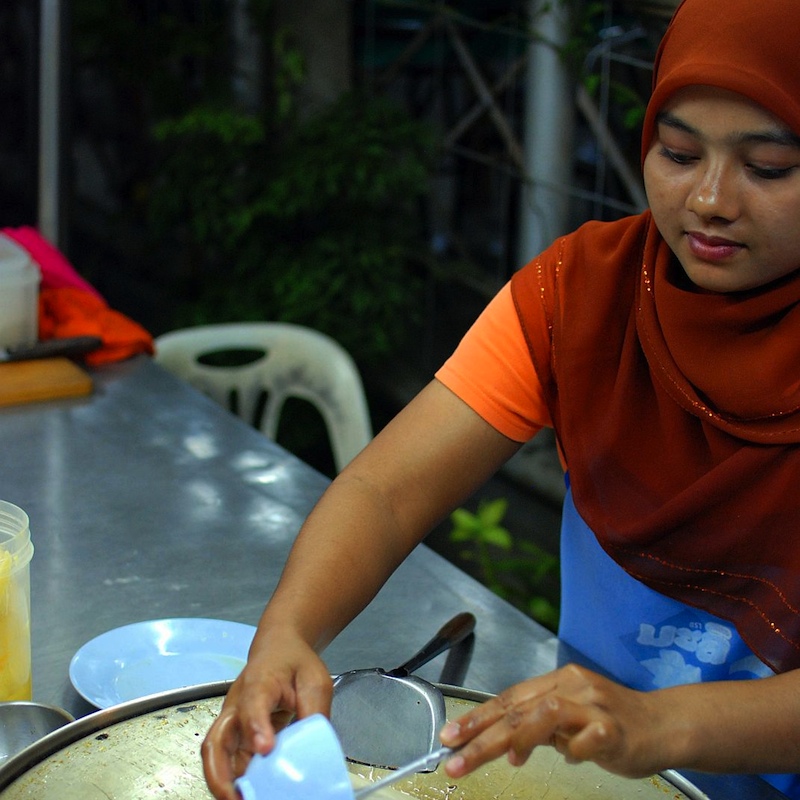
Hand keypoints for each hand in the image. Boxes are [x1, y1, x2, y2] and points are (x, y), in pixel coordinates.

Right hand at [201, 630, 332, 799]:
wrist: (278, 649)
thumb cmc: (294, 662)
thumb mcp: (315, 679)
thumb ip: (314, 710)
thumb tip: (314, 748)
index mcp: (259, 683)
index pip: (252, 704)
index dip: (256, 727)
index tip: (266, 748)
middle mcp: (237, 705)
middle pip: (216, 739)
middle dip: (220, 774)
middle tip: (236, 798)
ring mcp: (232, 722)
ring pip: (216, 756)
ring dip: (224, 783)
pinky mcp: (235, 736)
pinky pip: (229, 762)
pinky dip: (235, 781)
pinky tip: (250, 795)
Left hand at [440, 664, 668, 780]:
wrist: (665, 724)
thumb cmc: (614, 722)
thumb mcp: (570, 718)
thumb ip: (539, 727)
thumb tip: (505, 744)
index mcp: (558, 680)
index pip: (509, 698)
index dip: (477, 717)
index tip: (449, 736)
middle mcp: (573, 685)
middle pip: (518, 708)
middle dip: (481, 734)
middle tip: (454, 757)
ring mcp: (594, 705)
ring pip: (545, 714)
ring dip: (518, 739)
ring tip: (506, 760)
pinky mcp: (614, 728)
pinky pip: (584, 740)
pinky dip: (571, 751)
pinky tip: (570, 757)